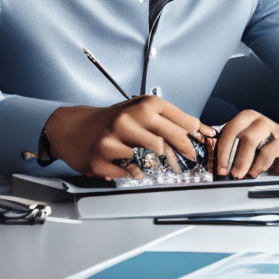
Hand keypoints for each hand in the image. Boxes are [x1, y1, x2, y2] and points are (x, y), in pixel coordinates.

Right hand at [44, 96, 216, 179]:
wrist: (73, 128)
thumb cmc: (114, 120)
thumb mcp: (141, 109)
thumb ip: (171, 118)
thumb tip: (204, 130)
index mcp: (143, 105)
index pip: (182, 122)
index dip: (198, 136)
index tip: (204, 144)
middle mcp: (128, 119)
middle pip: (168, 141)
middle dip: (184, 154)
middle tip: (188, 161)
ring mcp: (113, 140)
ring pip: (150, 158)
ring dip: (159, 165)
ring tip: (159, 163)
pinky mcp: (101, 160)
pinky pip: (131, 173)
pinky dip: (138, 173)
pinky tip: (135, 167)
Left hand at [214, 110, 278, 178]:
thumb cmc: (270, 151)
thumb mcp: (249, 149)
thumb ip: (234, 151)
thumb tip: (214, 163)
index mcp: (247, 119)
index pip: (227, 130)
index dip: (218, 148)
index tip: (213, 165)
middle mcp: (259, 121)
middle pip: (236, 132)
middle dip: (225, 154)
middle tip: (223, 171)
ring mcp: (274, 128)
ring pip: (250, 139)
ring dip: (241, 159)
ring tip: (238, 174)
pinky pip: (269, 150)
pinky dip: (259, 163)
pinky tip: (255, 172)